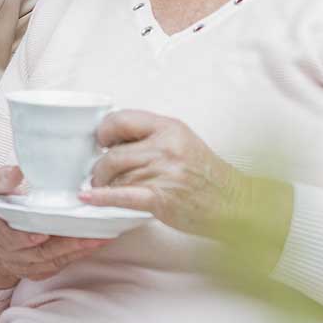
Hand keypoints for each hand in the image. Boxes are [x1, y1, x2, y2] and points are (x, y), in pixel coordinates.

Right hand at [0, 166, 107, 283]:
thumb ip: (2, 179)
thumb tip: (18, 169)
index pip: (10, 239)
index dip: (25, 238)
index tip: (42, 233)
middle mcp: (11, 254)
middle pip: (39, 253)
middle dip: (64, 245)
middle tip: (87, 235)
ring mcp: (26, 265)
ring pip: (53, 261)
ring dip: (77, 250)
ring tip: (100, 238)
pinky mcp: (39, 271)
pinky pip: (59, 265)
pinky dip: (77, 255)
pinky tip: (95, 244)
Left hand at [81, 110, 291, 259]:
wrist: (234, 202)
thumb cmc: (207, 175)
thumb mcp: (182, 141)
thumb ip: (152, 136)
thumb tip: (115, 140)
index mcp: (168, 128)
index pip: (122, 120)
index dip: (105, 132)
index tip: (101, 142)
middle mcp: (164, 147)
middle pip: (113, 153)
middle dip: (100, 167)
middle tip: (100, 174)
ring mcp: (162, 172)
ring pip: (116, 176)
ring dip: (104, 185)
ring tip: (104, 189)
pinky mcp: (160, 198)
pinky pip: (122, 195)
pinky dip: (102, 198)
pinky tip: (89, 197)